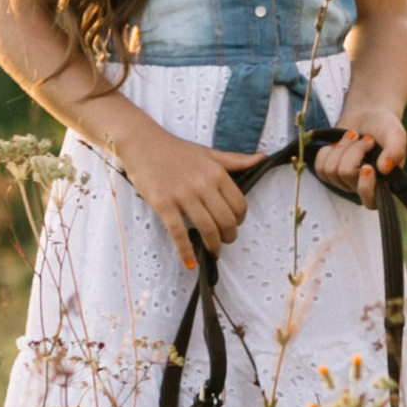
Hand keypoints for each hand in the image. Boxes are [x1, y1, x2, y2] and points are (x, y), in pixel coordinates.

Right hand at [117, 123, 256, 258]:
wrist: (143, 143)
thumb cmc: (177, 150)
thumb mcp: (209, 153)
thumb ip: (236, 160)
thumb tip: (262, 158)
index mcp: (217, 173)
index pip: (239, 205)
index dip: (240, 220)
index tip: (234, 225)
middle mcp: (203, 185)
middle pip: (226, 220)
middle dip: (229, 236)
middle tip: (225, 241)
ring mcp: (183, 196)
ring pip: (207, 229)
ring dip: (213, 246)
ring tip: (214, 251)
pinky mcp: (164, 205)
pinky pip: (178, 233)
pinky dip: (186, 252)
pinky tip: (191, 263)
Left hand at [314, 109, 405, 199]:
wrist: (369, 115)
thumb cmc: (385, 128)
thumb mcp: (396, 134)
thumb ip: (395, 150)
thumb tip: (385, 169)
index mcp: (383, 185)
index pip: (370, 202)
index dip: (365, 187)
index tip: (368, 167)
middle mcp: (362, 187)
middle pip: (346, 174)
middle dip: (354, 150)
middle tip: (367, 139)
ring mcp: (344, 182)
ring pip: (330, 169)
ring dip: (342, 147)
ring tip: (355, 137)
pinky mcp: (330, 173)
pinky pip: (320, 167)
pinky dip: (328, 151)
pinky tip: (341, 144)